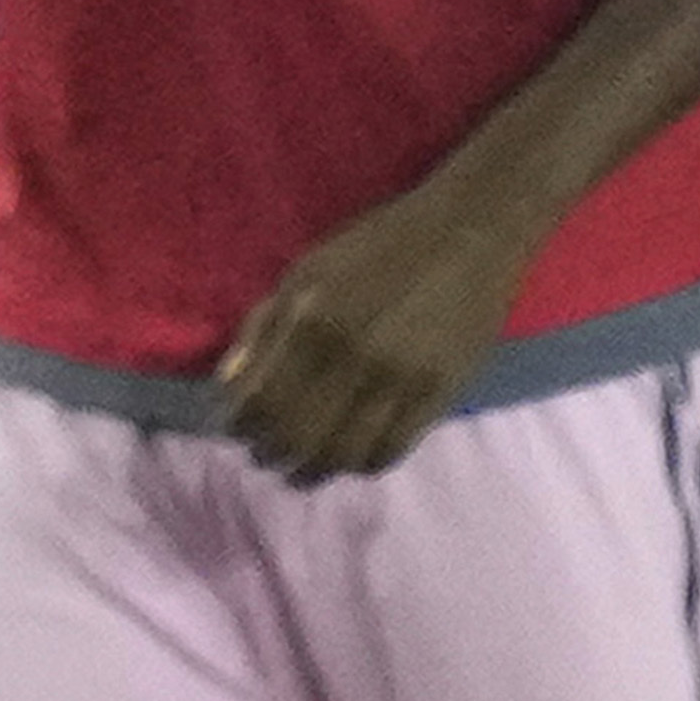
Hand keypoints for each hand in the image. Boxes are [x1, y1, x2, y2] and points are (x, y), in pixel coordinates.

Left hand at [215, 172, 548, 479]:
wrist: (471, 230)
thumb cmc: (379, 244)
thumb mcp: (305, 271)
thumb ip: (262, 327)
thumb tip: (228, 387)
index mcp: (311, 323)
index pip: (259, 402)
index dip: (241, 427)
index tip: (238, 432)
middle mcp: (352, 357)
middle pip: (297, 437)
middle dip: (272, 455)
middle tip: (266, 458)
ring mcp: (400, 378)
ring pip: (343, 454)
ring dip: (314, 470)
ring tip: (303, 471)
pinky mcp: (441, 391)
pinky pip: (392, 450)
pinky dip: (363, 464)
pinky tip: (351, 458)